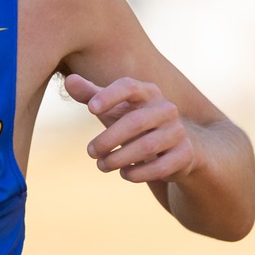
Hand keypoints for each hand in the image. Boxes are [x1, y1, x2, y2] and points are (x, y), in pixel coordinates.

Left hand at [65, 74, 196, 183]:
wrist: (176, 146)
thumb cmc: (136, 123)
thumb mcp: (114, 109)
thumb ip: (91, 95)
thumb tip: (69, 80)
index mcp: (148, 92)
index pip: (129, 86)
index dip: (110, 95)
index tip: (90, 109)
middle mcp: (166, 109)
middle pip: (136, 121)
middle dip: (108, 139)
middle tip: (90, 152)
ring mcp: (178, 132)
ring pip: (147, 146)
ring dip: (119, 159)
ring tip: (102, 165)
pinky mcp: (185, 155)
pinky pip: (161, 167)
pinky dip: (138, 173)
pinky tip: (125, 174)